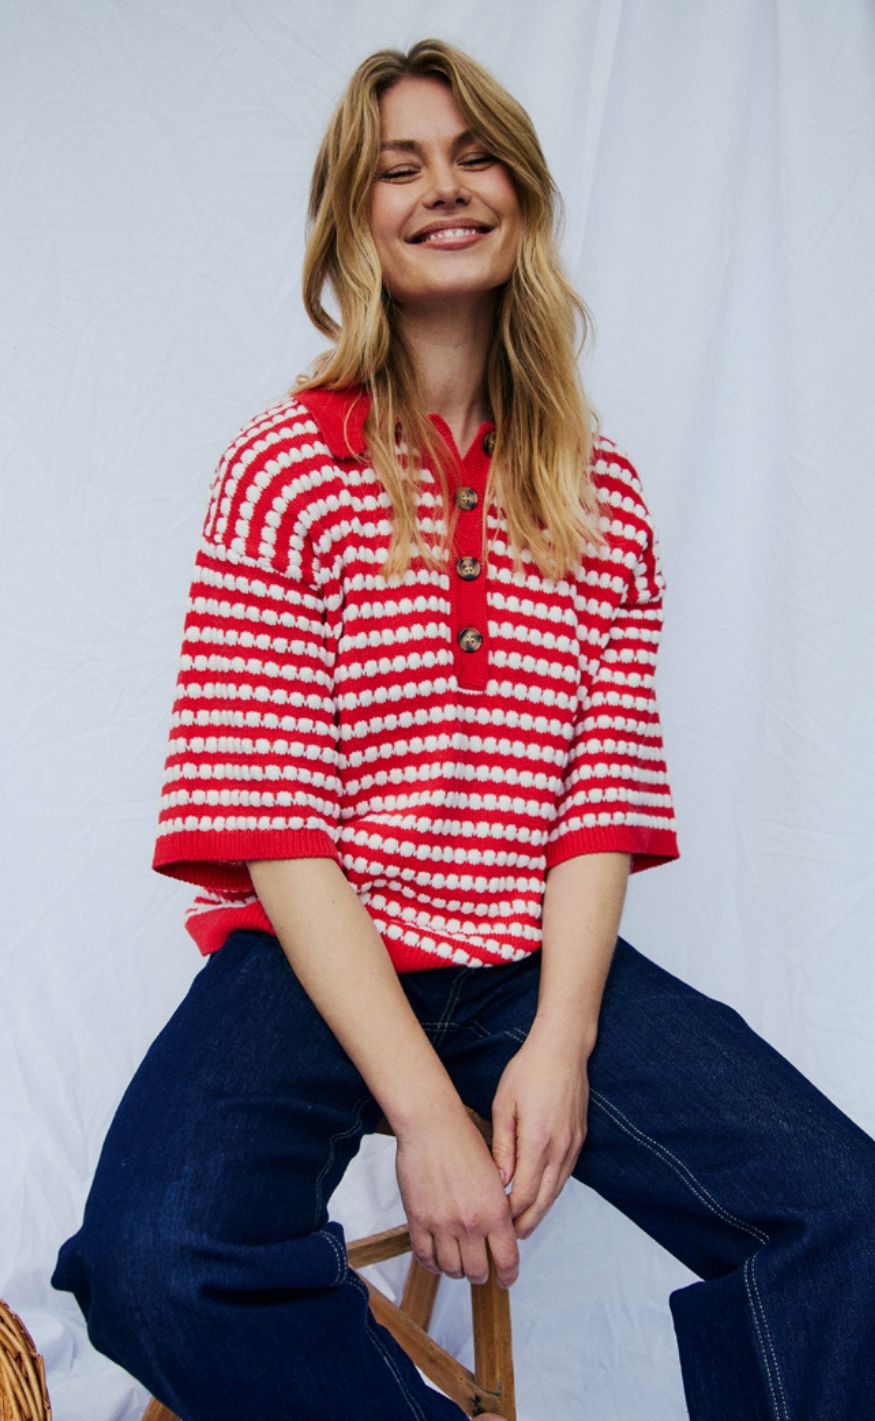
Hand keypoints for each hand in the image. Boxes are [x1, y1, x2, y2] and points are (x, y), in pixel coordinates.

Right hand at [394, 1105, 519, 1288]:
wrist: (432, 1125)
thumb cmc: (464, 1142)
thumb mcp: (493, 1176)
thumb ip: (496, 1209)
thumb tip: (501, 1235)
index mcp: (495, 1211)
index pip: (506, 1260)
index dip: (507, 1275)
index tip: (505, 1279)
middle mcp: (471, 1222)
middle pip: (477, 1271)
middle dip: (480, 1274)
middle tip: (479, 1270)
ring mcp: (442, 1224)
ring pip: (451, 1268)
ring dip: (456, 1270)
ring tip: (457, 1263)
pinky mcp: (418, 1220)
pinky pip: (424, 1256)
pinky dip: (432, 1263)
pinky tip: (436, 1257)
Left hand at [490, 1024, 589, 1239]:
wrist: (563, 1049)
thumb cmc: (529, 1070)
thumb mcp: (504, 1104)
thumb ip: (503, 1146)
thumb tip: (500, 1180)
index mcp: (538, 1141)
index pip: (524, 1194)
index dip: (510, 1215)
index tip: (494, 1224)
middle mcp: (560, 1148)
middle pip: (543, 1200)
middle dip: (526, 1223)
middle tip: (509, 1240)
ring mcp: (573, 1145)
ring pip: (557, 1190)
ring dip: (540, 1211)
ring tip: (523, 1226)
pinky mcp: (579, 1139)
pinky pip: (565, 1175)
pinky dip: (552, 1191)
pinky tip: (540, 1197)